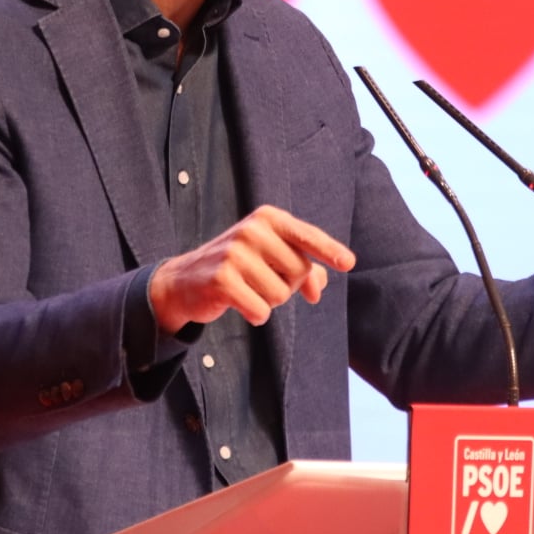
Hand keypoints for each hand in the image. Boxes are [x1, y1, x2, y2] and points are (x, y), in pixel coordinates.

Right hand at [148, 204, 356, 333]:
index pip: (306, 236)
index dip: (329, 251)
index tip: (349, 264)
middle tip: (261, 281)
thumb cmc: (236, 267)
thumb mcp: (269, 259)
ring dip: (269, 301)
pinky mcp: (222, 278)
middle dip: (287, 285)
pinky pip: (261, 310)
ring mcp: (235, 252)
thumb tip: (320, 287)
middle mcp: (253, 229)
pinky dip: (255, 314)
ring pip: (281, 294)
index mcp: (267, 218)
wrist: (184, 281)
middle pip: (299, 271)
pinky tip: (239, 304)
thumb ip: (302, 268)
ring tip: (247, 290)